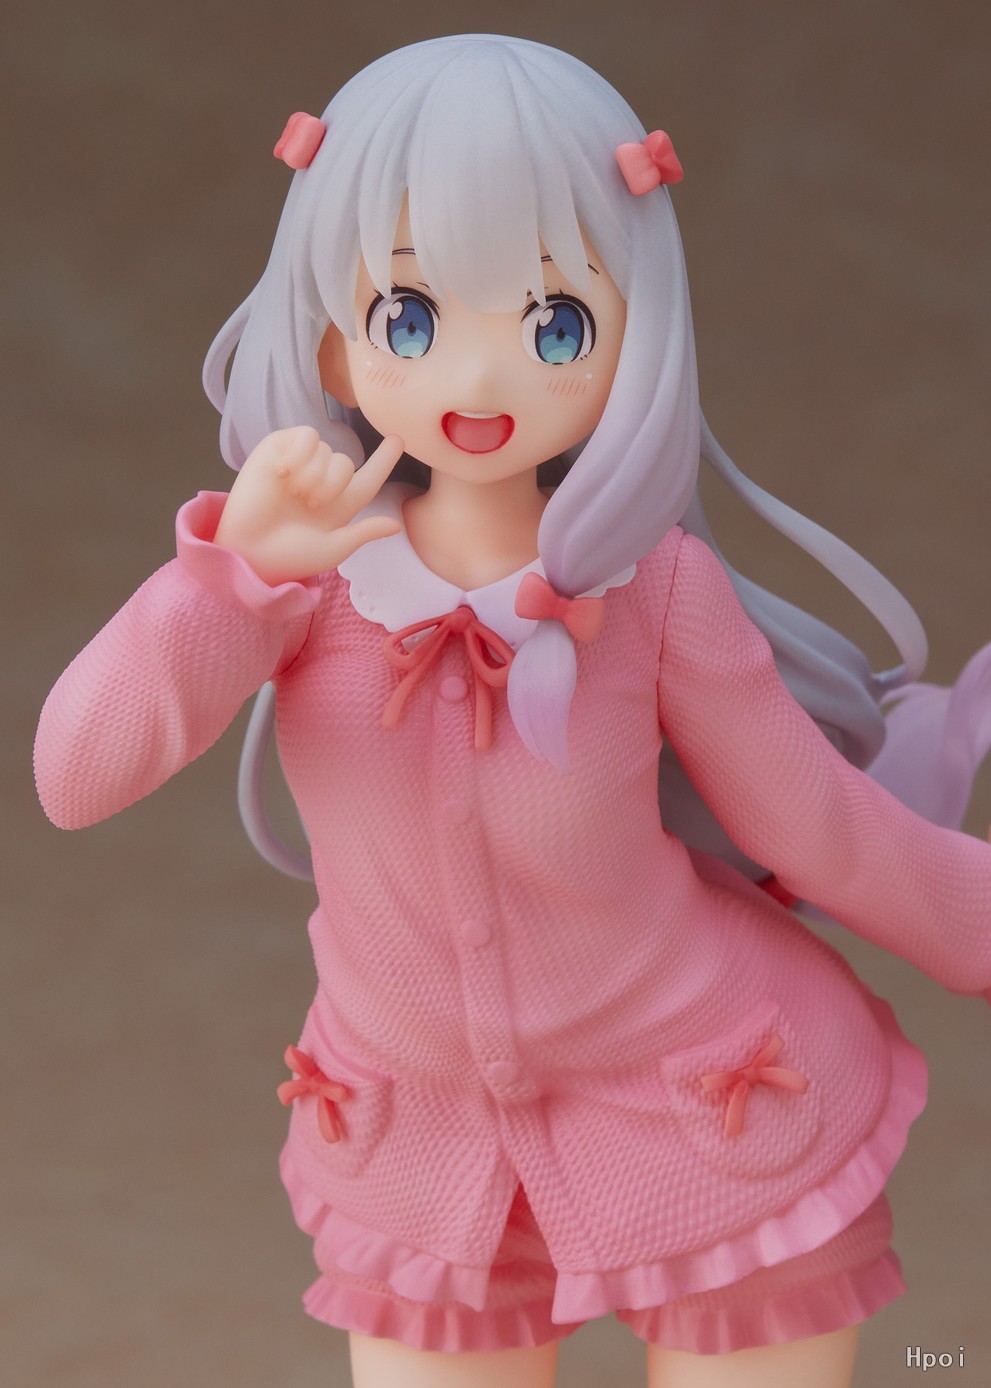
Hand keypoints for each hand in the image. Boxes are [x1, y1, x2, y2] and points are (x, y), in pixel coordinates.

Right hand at [214, 426, 403, 584]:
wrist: (250, 551)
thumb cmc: (290, 557)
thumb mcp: (333, 549)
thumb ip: (364, 533)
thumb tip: (396, 526)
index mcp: (339, 504)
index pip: (369, 477)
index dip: (384, 460)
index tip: (399, 439)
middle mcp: (321, 481)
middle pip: (347, 463)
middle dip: (334, 483)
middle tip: (309, 504)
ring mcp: (299, 464)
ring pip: (328, 450)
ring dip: (315, 475)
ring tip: (293, 493)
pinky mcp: (278, 449)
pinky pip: (306, 436)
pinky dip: (300, 454)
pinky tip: (283, 472)